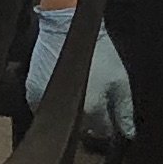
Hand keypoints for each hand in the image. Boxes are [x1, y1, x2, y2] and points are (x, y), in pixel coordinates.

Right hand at [24, 6, 136, 142]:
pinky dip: (54, 104)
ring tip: (80, 94)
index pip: (103, 133)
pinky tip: (63, 90)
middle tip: (97, 102)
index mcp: (93, 111)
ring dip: (72, 114)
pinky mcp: (32, 96)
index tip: (111, 116)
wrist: (66, 29)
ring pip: (63, 121)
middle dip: (92, 121)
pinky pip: (45, 110)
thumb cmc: (98, 52)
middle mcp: (69, 113)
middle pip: (83, 130)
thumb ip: (124, 109)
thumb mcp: (120, 79)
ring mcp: (47, 105)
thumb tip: (130, 133)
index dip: (109, 126)